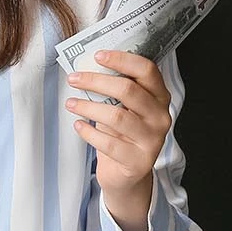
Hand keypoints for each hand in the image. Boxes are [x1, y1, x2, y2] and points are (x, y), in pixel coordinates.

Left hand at [65, 50, 172, 200]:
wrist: (127, 174)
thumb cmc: (122, 133)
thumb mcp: (123, 107)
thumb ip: (115, 88)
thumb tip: (88, 65)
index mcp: (160, 96)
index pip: (147, 70)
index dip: (122, 60)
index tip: (97, 55)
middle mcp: (160, 116)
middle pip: (128, 90)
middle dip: (96, 81)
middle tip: (73, 78)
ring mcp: (152, 140)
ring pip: (116, 116)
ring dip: (88, 107)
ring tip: (71, 103)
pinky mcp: (138, 162)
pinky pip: (108, 143)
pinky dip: (89, 132)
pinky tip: (78, 125)